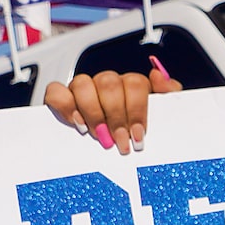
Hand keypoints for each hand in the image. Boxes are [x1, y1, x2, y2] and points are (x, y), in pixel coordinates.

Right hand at [43, 60, 181, 156]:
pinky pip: (56, 92)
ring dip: (92, 112)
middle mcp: (107, 84)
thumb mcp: (161, 117)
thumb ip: (168, 94)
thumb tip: (158, 74)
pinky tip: (77, 123)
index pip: (134, 83)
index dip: (137, 109)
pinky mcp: (62, 99)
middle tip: (120, 143)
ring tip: (99, 136)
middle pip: (109, 83)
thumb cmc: (137, 133)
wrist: (117, 151)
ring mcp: (84, 90)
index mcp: (131, 85)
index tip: (138, 136)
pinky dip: (66, 106)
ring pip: (82, 83)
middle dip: (116, 117)